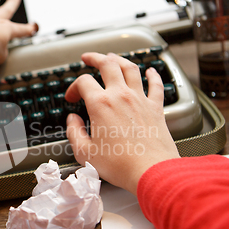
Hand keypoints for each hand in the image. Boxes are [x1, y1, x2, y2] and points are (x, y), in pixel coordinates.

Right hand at [65, 53, 179, 195]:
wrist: (151, 171)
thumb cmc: (120, 165)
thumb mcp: (85, 152)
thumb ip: (74, 132)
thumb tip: (72, 120)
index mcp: (101, 105)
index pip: (83, 82)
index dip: (73, 87)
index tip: (71, 98)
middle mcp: (121, 96)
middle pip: (108, 64)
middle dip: (96, 58)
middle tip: (88, 58)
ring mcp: (141, 100)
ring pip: (131, 68)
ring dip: (120, 60)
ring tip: (113, 57)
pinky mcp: (156, 108)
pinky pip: (156, 84)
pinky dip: (153, 75)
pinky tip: (151, 71)